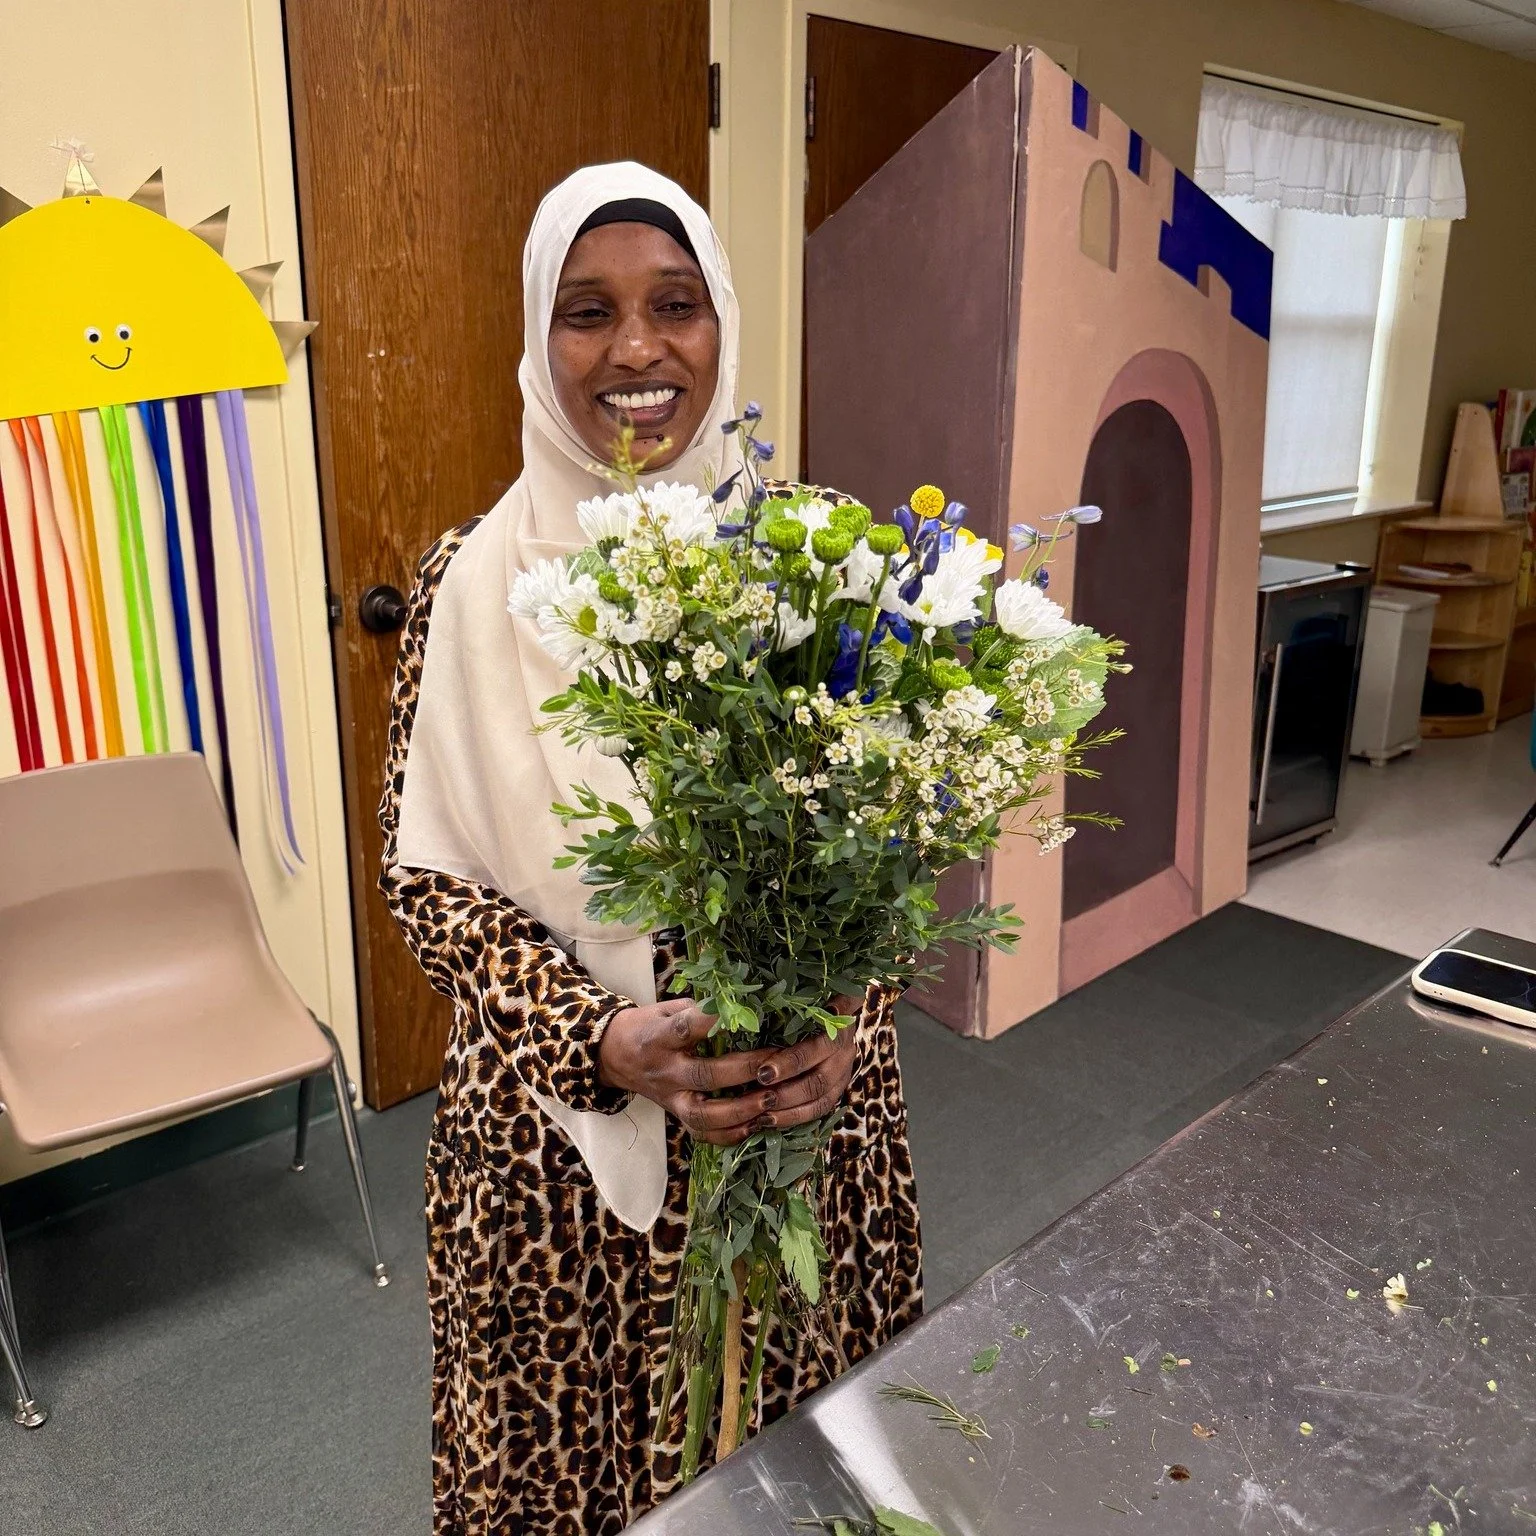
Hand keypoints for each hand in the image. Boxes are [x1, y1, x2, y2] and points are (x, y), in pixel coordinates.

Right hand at [598, 994, 862, 1145]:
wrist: (613, 1055)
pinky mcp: (674, 1116)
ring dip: (741, 1110)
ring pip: (703, 1114)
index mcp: (660, 1036)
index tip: (749, 1015)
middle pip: (704, 1075)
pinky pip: (701, 1133)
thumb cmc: (650, 1025)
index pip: (686, 1028)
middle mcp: (664, 1070)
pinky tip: (755, 1125)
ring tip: (771, 1101)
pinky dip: (728, 1134)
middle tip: (778, 1063)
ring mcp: (669, 1097)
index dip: (716, 1023)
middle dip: (745, 1071)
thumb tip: (746, 1006)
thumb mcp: (668, 1008)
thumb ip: (700, 1010)